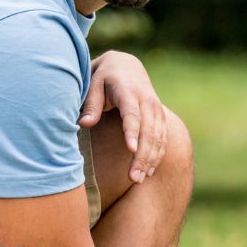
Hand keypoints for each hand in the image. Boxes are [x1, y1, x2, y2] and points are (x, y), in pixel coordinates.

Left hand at [79, 51, 166, 183]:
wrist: (127, 67)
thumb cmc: (104, 78)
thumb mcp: (93, 85)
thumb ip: (90, 105)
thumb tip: (84, 124)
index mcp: (129, 91)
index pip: (133, 114)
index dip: (133, 132)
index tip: (131, 149)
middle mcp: (147, 101)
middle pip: (149, 131)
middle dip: (142, 156)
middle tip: (132, 178)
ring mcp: (157, 110)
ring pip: (158, 138)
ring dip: (150, 160)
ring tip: (138, 179)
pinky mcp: (161, 118)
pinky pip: (162, 139)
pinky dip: (157, 156)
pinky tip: (148, 171)